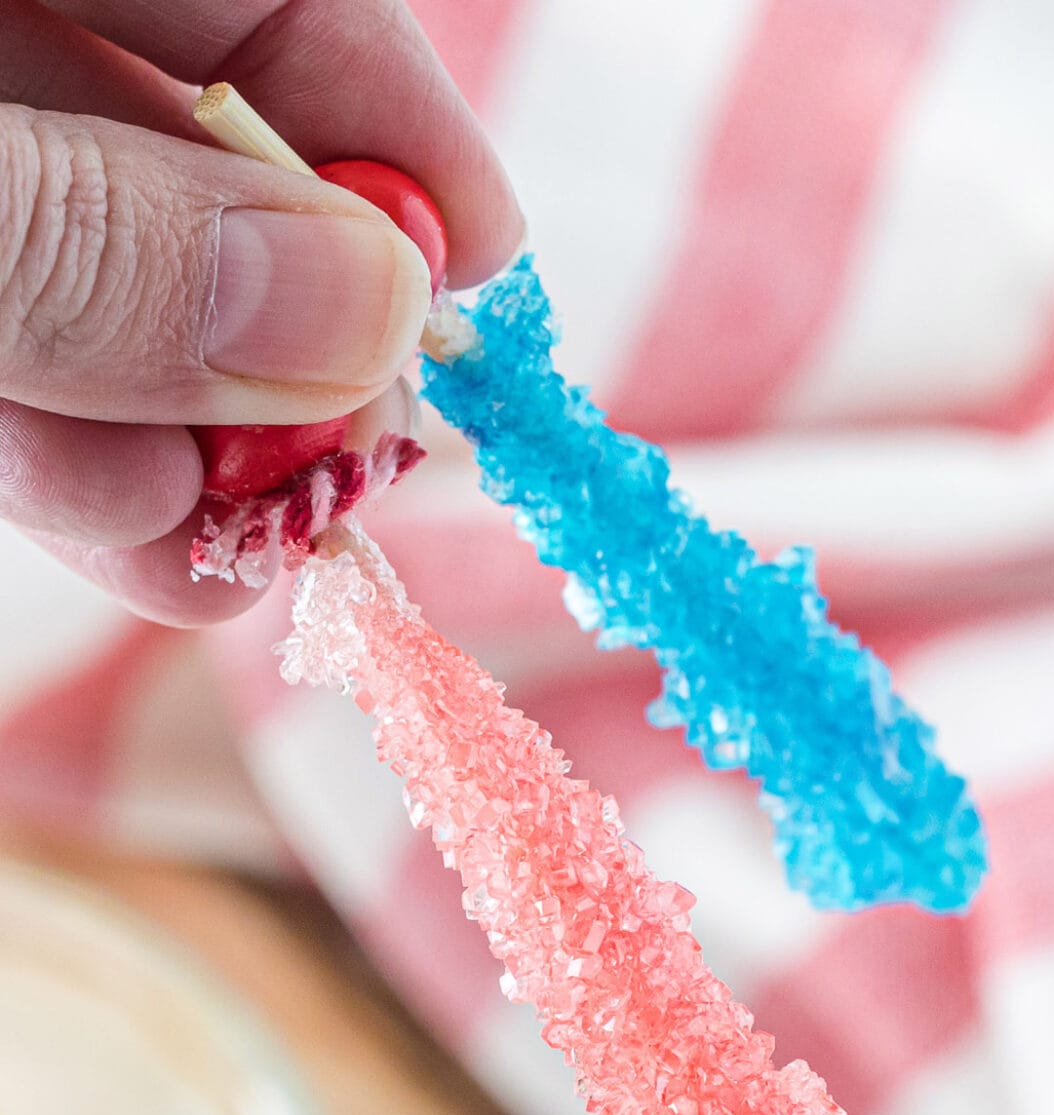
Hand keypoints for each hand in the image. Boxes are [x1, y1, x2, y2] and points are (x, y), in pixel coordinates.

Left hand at [0, 0, 521, 622]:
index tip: (483, 258)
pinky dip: (63, 449)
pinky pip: (3, 354)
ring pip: (92, 271)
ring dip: (177, 424)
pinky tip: (122, 524)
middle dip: (280, 320)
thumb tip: (362, 314)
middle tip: (355, 455)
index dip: (384, 111)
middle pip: (180, 144)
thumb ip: (92, 243)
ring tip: (223, 540)